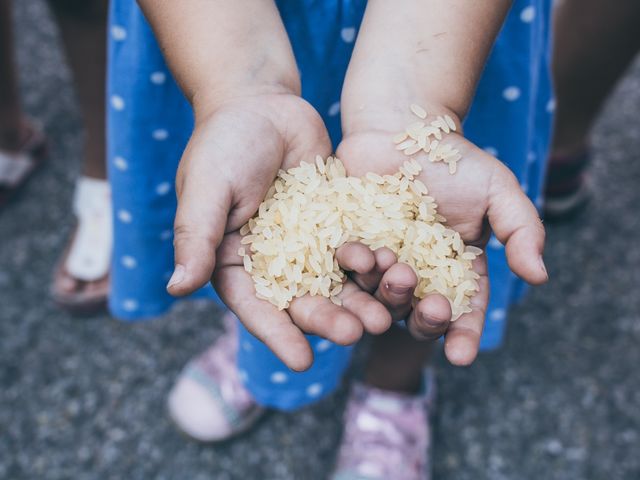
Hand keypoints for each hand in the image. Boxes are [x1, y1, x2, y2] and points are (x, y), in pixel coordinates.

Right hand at [167, 94, 393, 370]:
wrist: (262, 104)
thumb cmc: (223, 143)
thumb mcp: (206, 188)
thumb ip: (197, 237)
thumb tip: (177, 288)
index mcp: (233, 262)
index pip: (254, 307)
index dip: (277, 335)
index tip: (301, 362)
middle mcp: (272, 262)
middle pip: (301, 300)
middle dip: (327, 319)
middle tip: (355, 335)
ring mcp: (308, 245)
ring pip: (334, 281)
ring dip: (358, 301)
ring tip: (383, 317)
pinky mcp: (336, 224)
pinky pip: (356, 248)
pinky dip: (374, 264)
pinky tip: (397, 275)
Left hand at [336, 105, 547, 365]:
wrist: (402, 127)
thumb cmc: (454, 160)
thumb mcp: (498, 191)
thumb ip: (521, 231)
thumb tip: (539, 277)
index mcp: (454, 269)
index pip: (462, 310)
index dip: (463, 334)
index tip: (462, 356)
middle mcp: (417, 273)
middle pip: (418, 312)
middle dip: (425, 319)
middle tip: (430, 309)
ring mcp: (381, 261)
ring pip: (380, 294)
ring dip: (388, 293)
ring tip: (397, 273)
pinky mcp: (348, 244)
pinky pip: (347, 265)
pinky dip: (352, 264)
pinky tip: (355, 253)